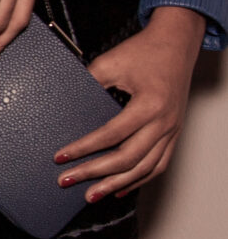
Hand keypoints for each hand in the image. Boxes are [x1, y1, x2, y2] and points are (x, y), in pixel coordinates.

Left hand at [56, 6, 205, 200]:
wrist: (176, 43)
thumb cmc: (145, 51)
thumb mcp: (111, 62)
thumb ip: (89, 84)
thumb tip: (64, 105)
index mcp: (149, 104)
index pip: (112, 135)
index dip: (84, 149)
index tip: (61, 157)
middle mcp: (164, 122)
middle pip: (127, 158)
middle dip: (95, 173)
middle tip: (67, 180)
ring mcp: (172, 130)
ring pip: (144, 168)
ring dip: (116, 184)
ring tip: (91, 195)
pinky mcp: (173, 133)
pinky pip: (158, 165)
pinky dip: (139, 180)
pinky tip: (120, 189)